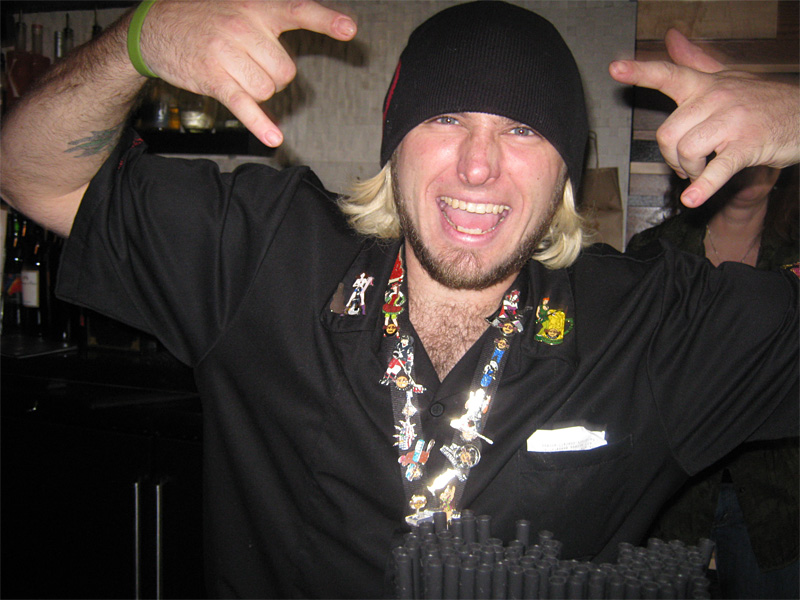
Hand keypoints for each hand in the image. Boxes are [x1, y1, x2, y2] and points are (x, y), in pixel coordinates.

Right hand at [139, 0, 356, 146]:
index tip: (349, 29)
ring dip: (259, 93)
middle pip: (285, 70)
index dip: (326, 21)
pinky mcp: (214, 79)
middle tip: (251, 65)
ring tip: (236, 75)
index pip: (298, 10)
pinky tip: (274, 138)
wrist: (155, 27)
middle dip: (274, 77)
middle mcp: (244, 27)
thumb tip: (293, 53)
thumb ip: (267, 22)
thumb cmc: (203, 19)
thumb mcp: (237, 6)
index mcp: (256, 7)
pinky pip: (245, 105)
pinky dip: (259, 124)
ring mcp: (228, 54)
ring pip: (268, 90)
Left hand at [609, 29, 799, 206]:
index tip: (615, 69)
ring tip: (703, 172)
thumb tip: (671, 38)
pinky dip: (703, 186)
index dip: (640, 72)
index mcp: (705, 85)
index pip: (669, 74)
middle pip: (667, 133)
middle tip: (688, 164)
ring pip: (685, 151)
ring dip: (689, 171)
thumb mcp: (727, 77)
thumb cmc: (760, 101)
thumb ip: (694, 61)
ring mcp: (732, 122)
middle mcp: (715, 98)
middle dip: (672, 158)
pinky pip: (717, 168)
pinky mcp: (747, 146)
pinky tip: (692, 198)